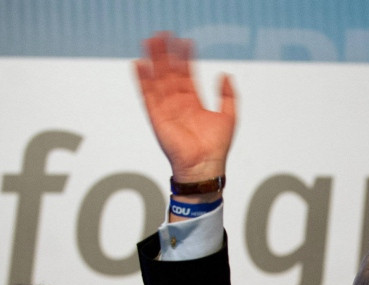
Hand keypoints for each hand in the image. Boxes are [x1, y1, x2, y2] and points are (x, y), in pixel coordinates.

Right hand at [135, 31, 234, 182]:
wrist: (204, 165)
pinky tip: (140, 64)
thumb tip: (226, 75)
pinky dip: (143, 80)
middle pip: (169, 73)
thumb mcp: (229, 116)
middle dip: (166, 54)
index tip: (184, 41)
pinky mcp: (157, 117)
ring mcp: (166, 109)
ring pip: (157, 79)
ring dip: (153, 61)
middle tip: (162, 35)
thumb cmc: (217, 147)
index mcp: (192, 102)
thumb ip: (228, 95)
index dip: (185, 58)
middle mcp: (177, 103)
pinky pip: (148, 96)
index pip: (186, 74)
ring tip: (150, 41)